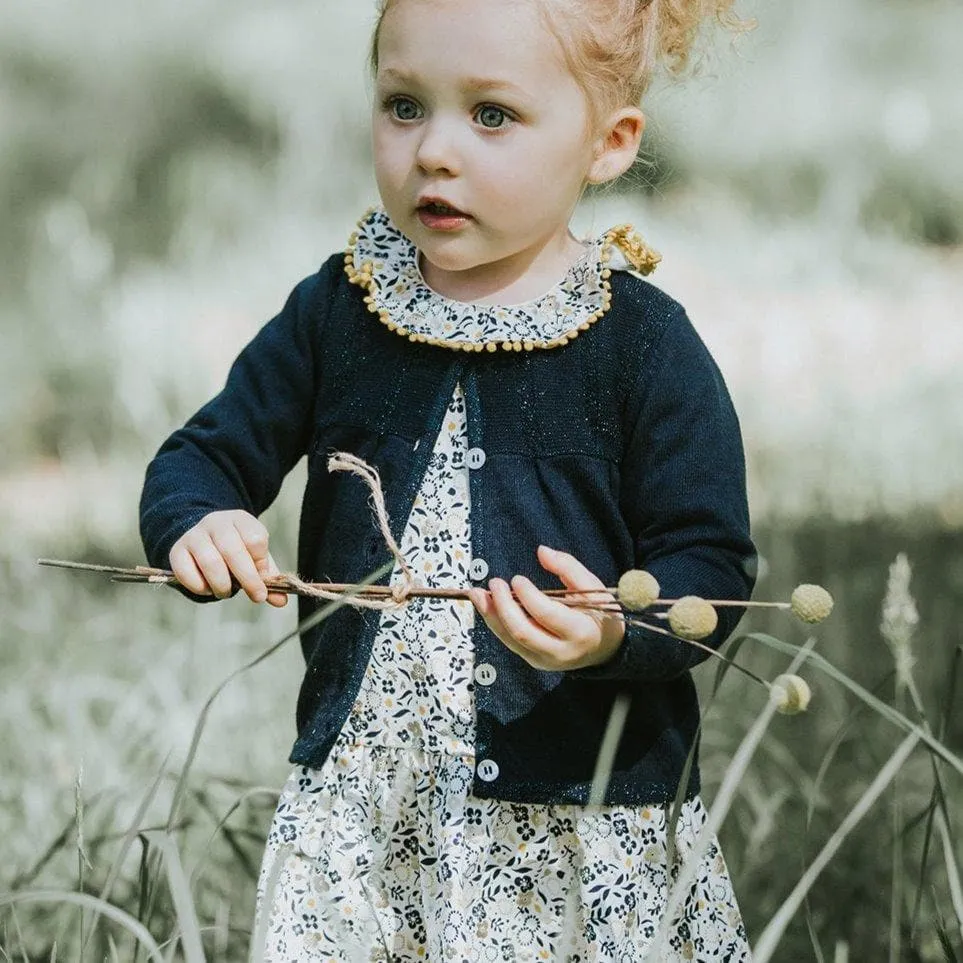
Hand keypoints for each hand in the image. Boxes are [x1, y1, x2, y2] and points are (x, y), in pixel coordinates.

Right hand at [169, 510, 287, 606]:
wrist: (204, 537)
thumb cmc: (236, 549)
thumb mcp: (255, 556)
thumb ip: (268, 577)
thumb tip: (281, 602)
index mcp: (240, 519)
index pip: (255, 539)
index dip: (261, 563)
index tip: (263, 579)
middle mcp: (216, 523)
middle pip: (233, 551)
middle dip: (248, 579)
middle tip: (257, 596)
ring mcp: (194, 535)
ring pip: (210, 561)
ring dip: (222, 584)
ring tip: (226, 592)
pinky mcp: (177, 550)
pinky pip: (185, 571)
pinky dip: (199, 586)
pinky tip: (207, 589)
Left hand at [468, 546, 624, 670]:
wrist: (604, 649)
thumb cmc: (598, 612)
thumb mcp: (591, 586)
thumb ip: (568, 567)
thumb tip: (541, 551)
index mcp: (580, 632)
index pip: (547, 615)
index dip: (528, 596)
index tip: (517, 579)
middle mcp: (560, 652)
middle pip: (522, 632)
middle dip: (503, 606)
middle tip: (494, 583)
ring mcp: (544, 661)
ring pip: (510, 640)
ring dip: (491, 615)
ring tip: (477, 593)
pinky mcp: (534, 661)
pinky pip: (510, 642)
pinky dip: (495, 622)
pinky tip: (486, 604)